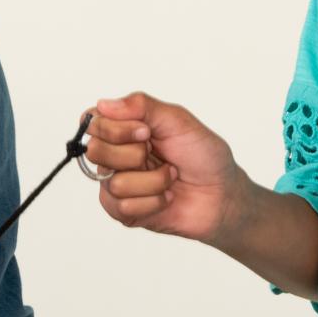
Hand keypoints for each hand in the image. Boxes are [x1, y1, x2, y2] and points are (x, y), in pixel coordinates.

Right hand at [85, 93, 242, 244]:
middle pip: (96, 151)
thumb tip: (103, 104)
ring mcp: (118, 184)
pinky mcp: (125, 211)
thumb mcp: (178, 120)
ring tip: (169, 178)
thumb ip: (141, 106)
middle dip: (134, 154)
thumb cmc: (203, 155)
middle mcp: (116, 155)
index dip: (115, 128)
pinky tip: (167, 198)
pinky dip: (154, 201)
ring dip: (153, 181)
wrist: (223, 194)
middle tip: (156, 154)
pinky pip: (123, 207)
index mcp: (125, 129)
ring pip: (115, 183)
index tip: (146, 131)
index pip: (94, 122)